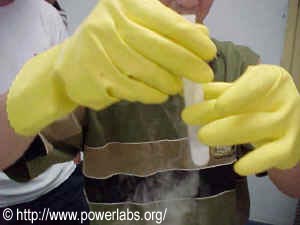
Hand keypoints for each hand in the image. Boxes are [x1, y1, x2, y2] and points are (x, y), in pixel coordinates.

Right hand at [7, 0, 215, 135]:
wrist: (70, 64)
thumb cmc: (111, 42)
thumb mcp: (137, 26)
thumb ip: (168, 28)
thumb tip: (203, 36)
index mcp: (125, 4)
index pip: (166, 22)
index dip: (191, 40)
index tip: (210, 53)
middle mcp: (109, 22)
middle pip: (157, 46)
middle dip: (186, 63)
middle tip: (204, 76)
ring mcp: (99, 50)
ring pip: (145, 70)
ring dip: (168, 82)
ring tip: (179, 87)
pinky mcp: (95, 76)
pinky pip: (132, 88)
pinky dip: (151, 94)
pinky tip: (160, 95)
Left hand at [182, 65, 299, 175]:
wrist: (290, 116)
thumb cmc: (260, 99)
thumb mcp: (241, 90)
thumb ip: (218, 92)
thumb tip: (191, 92)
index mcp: (271, 79)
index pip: (256, 83)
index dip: (238, 94)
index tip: (218, 104)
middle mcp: (284, 99)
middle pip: (250, 109)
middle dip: (217, 115)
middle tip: (189, 117)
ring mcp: (289, 124)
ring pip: (258, 129)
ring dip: (228, 134)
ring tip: (203, 137)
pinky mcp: (290, 147)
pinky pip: (273, 156)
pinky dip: (256, 162)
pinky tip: (239, 168)